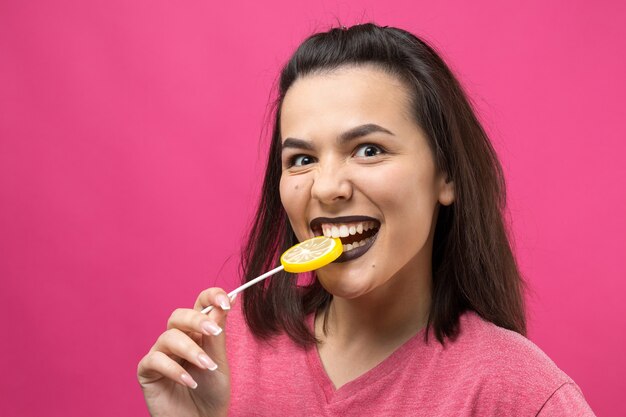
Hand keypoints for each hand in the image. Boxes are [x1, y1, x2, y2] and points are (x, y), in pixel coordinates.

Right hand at [137, 288, 232, 416]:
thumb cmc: (211, 393)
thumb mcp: (219, 361)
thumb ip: (218, 333)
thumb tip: (231, 298)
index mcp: (197, 332)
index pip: (200, 304)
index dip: (211, 296)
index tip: (227, 300)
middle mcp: (177, 339)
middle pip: (179, 316)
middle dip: (197, 320)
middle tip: (213, 332)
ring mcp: (160, 354)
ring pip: (169, 337)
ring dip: (190, 350)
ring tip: (207, 367)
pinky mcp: (147, 371)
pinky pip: (155, 360)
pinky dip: (174, 369)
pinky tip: (189, 381)